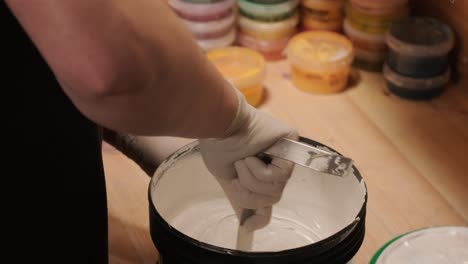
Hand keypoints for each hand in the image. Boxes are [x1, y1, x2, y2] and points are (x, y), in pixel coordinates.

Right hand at [199, 86, 297, 229]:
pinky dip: (261, 171)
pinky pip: (281, 175)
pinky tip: (252, 156)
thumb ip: (243, 198)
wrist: (218, 125)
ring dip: (252, 179)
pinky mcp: (292, 143)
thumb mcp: (228, 180)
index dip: (260, 217)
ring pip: (276, 189)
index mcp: (260, 171)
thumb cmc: (218, 146)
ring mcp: (285, 154)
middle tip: (237, 170)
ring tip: (243, 160)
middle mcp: (275, 163)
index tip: (248, 226)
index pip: (270, 200)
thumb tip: (249, 225)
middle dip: (250, 190)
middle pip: (272, 198)